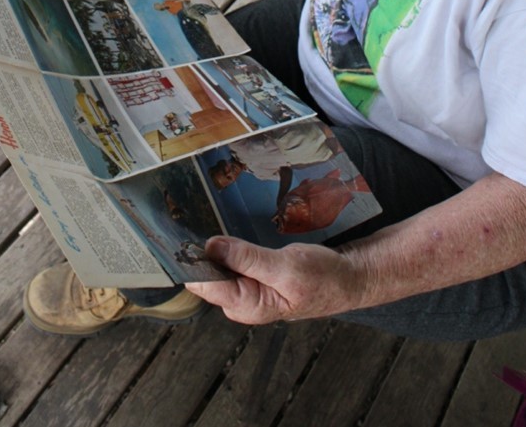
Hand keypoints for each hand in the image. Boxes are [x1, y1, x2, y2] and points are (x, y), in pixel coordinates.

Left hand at [185, 236, 359, 324]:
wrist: (347, 278)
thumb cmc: (322, 278)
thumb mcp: (285, 266)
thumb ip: (247, 258)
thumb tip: (211, 247)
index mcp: (246, 305)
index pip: (204, 283)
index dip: (191, 259)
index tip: (178, 234)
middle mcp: (241, 302)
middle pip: (206, 275)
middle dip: (200, 250)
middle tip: (190, 218)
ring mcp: (247, 290)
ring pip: (218, 267)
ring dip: (214, 247)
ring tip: (206, 222)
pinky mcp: (253, 279)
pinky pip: (231, 263)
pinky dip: (228, 248)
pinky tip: (227, 234)